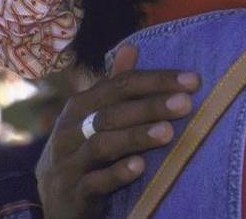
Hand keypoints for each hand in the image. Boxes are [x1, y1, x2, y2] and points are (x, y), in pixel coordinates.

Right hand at [35, 47, 199, 218]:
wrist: (53, 200)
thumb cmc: (82, 150)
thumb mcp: (92, 117)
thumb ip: (114, 86)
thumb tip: (131, 46)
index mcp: (80, 106)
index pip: (120, 85)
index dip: (156, 80)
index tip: (193, 81)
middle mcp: (70, 131)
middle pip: (112, 112)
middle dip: (150, 106)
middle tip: (186, 103)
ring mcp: (69, 163)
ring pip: (102, 145)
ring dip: (136, 137)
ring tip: (168, 133)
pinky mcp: (73, 194)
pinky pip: (94, 182)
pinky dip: (116, 174)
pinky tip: (139, 167)